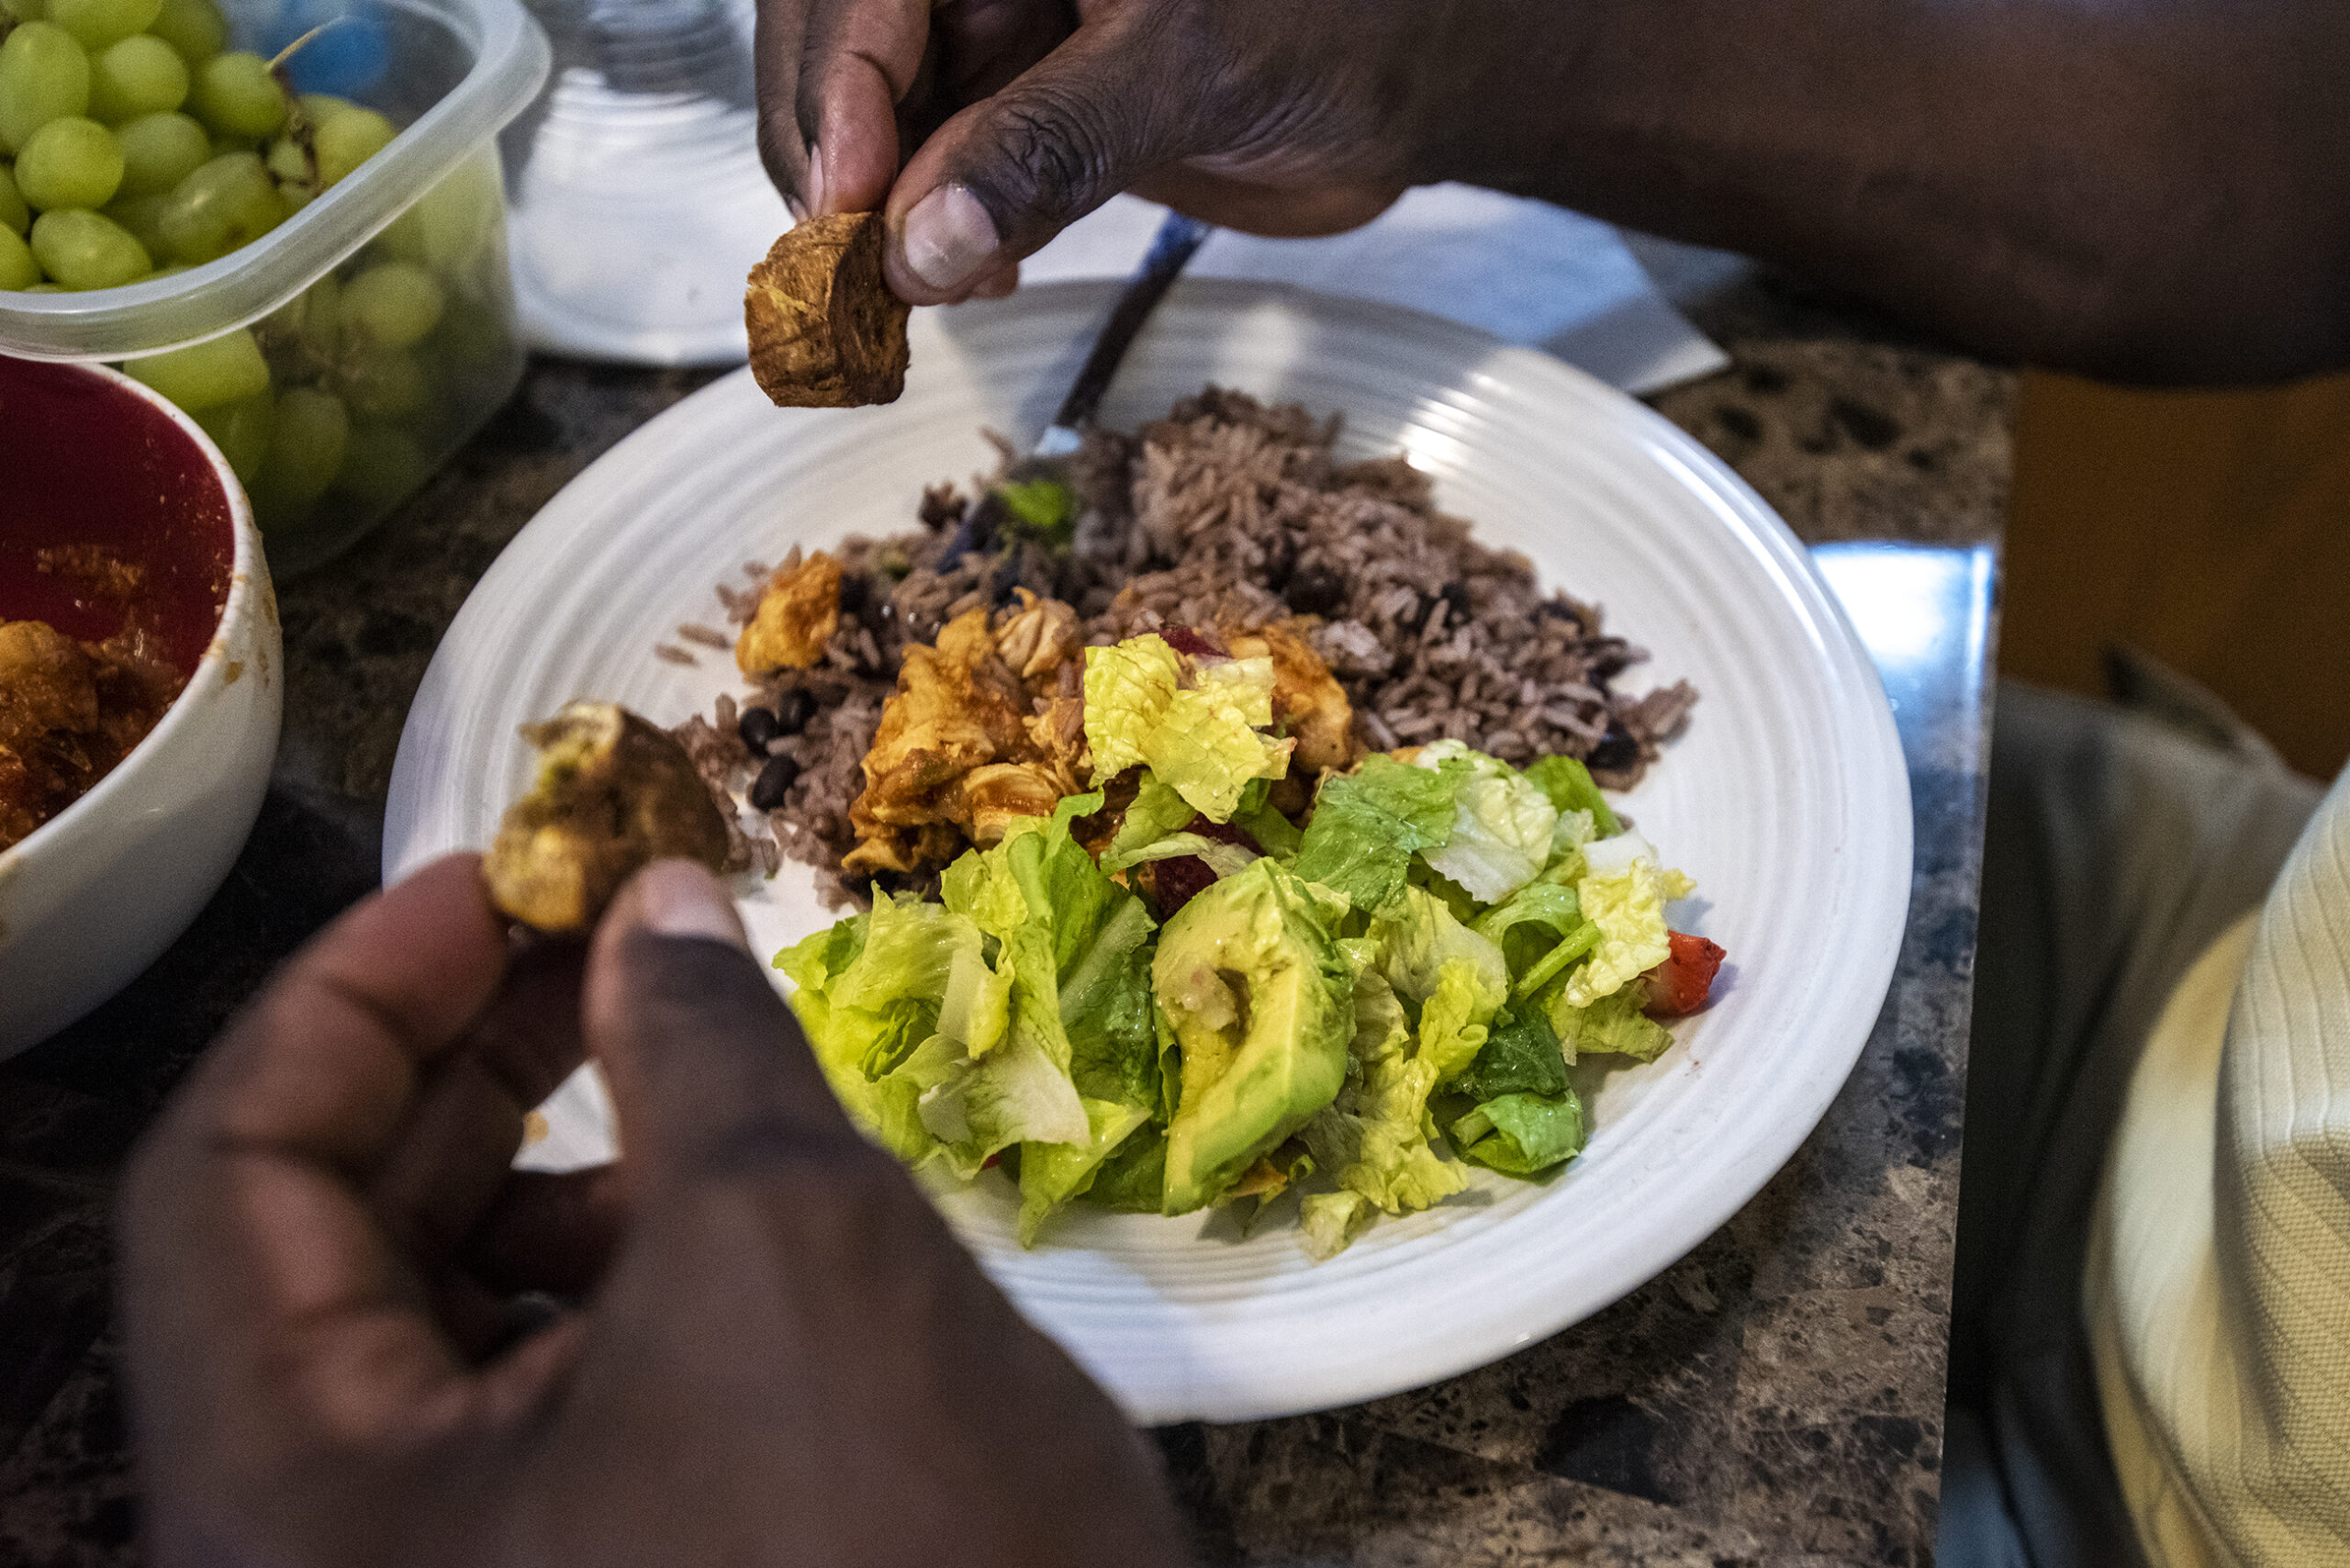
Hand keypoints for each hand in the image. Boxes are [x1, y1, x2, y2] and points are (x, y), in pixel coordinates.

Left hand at [118, 856, 1185, 1567]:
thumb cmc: (907, 1539)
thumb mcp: (788, 1246)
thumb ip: (692, 1043)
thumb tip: (658, 899)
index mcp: (301, 1498)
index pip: (227, 1177)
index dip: (355, 989)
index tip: (495, 869)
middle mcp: (325, 1551)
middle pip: (310, 1242)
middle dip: (456, 1057)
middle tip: (585, 923)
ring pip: (415, 1318)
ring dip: (526, 1159)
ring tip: (660, 1063)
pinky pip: (507, 1397)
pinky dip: (585, 1269)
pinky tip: (692, 1206)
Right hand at [756, 0, 1446, 302]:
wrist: (1420, 74)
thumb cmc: (1339, 27)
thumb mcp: (1188, 72)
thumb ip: (1049, 147)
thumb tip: (921, 243)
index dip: (840, 89)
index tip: (845, 208)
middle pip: (839, 46)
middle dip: (836, 159)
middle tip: (853, 277)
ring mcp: (995, 26)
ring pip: (876, 118)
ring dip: (875, 214)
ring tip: (910, 294)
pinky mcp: (1019, 103)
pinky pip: (937, 168)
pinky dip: (933, 234)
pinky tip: (965, 279)